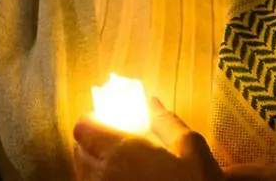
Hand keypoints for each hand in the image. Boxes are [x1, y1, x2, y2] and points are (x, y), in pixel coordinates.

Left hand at [73, 98, 224, 180]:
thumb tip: (152, 101)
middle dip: (94, 141)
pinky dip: (101, 180)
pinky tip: (127, 179)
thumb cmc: (196, 180)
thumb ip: (166, 121)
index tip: (111, 120)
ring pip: (83, 173)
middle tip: (119, 140)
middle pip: (79, 150)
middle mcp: (103, 174)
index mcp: (121, 150)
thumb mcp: (190, 145)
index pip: (83, 127)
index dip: (94, 119)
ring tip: (123, 164)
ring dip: (96, 163)